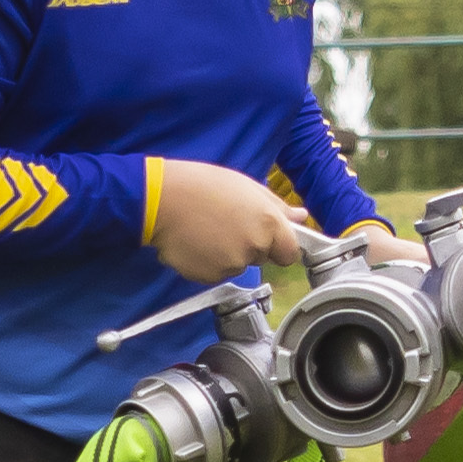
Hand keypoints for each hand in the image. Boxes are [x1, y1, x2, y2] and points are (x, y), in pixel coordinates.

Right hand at [143, 158, 331, 287]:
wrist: (161, 199)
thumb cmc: (201, 185)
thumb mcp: (245, 186)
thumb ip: (277, 206)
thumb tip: (301, 216)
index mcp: (268, 223)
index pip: (289, 253)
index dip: (278, 246)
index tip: (266, 237)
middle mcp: (254, 248)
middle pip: (261, 257)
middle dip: (250, 244)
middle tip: (227, 222)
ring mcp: (231, 265)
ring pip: (237, 265)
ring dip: (227, 252)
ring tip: (207, 228)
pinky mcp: (209, 276)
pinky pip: (216, 273)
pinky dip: (208, 261)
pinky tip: (196, 241)